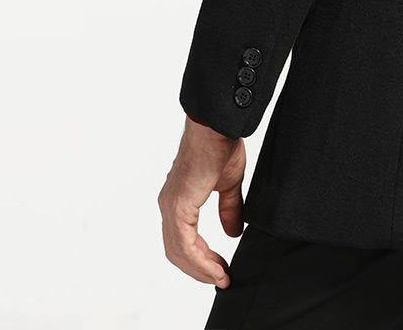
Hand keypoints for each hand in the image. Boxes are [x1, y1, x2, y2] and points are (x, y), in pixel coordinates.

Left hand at [158, 115, 246, 287]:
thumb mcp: (229, 183)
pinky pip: (184, 243)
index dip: (201, 259)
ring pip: (179, 251)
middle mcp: (170, 204)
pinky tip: (215, 267)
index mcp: (179, 199)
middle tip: (221, 278)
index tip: (220, 269)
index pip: (183, 240)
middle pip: (177, 251)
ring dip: (200, 268)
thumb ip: (229, 208)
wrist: (218, 125)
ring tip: (220, 277)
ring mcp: (171, 205)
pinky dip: (199, 259)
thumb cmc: (221, 143)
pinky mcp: (179, 205)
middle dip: (200, 269)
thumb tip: (232, 231)